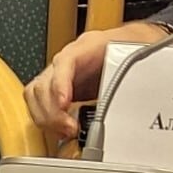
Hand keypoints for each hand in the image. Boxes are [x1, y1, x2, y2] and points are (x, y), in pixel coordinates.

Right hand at [24, 22, 168, 139]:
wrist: (131, 41)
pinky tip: (62, 129)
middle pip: (44, 83)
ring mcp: (60, 71)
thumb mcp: (137, 55)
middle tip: (69, 128)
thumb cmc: (133, 46)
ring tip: (66, 131)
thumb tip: (132, 94)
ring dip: (47, 117)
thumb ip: (131, 73)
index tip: (64, 104)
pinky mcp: (58, 86)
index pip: (65, 62)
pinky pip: (40, 102)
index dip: (60, 84)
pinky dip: (47, 119)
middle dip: (52, 111)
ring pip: (36, 94)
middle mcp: (69, 57)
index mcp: (89, 45)